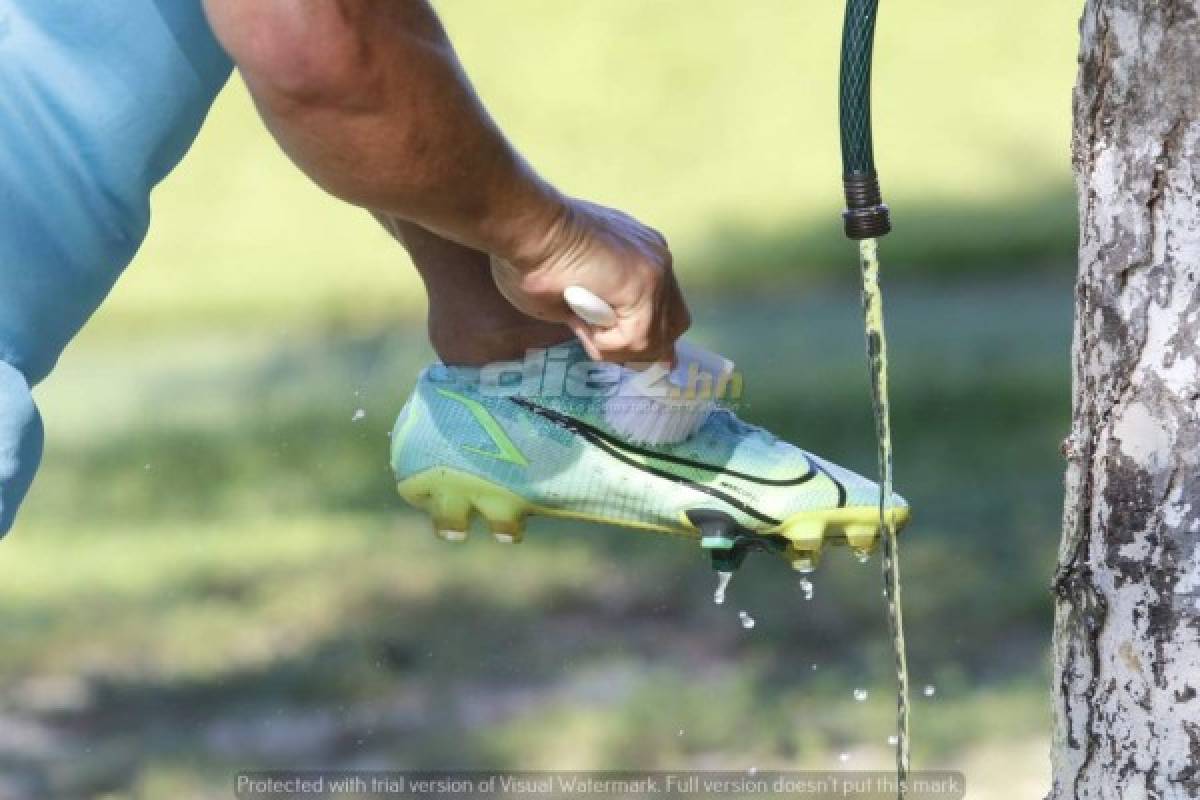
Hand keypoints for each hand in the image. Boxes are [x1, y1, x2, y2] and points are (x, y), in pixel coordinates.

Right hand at [490, 198, 690, 363]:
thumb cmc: (532, 257)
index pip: (662, 311)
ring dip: (614, 346)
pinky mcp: (646, 285)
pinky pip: (638, 338)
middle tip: (599, 345)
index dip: (639, 336)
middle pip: (672, 326)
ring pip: (655, 339)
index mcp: (640, 258)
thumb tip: (604, 340)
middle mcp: (656, 260)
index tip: (608, 344)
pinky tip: (584, 322)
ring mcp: (656, 271)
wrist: (527, 229)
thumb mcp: (575, 297)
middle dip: (638, 348)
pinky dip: (607, 343)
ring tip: (581, 326)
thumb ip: (598, 315)